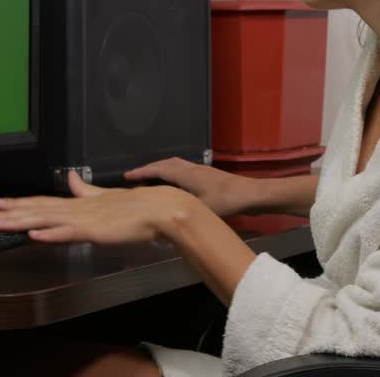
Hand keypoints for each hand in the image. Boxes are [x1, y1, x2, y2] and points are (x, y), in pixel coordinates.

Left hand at [0, 171, 190, 244]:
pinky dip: (49, 234)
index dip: (18, 203)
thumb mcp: (105, 196)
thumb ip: (85, 190)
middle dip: (10, 212)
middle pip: (37, 210)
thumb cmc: (138, 207)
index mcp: (79, 203)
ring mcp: (84, 219)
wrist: (161, 209)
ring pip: (45, 220)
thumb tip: (70, 178)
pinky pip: (68, 233)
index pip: (42, 203)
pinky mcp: (95, 231)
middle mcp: (77, 209)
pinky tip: (33, 235)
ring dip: (20, 221)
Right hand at [124, 157, 253, 217]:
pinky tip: (174, 184)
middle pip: (166, 163)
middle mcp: (192, 168)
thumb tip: (161, 216)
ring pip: (176, 164)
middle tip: (136, 176)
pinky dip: (172, 172)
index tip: (127, 176)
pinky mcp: (208, 175)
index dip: (142, 172)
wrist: (252, 194)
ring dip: (161, 168)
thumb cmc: (227, 201)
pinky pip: (183, 169)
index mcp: (187, 174)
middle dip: (149, 168)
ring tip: (151, 178)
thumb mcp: (201, 208)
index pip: (159, 169)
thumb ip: (181, 210)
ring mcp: (201, 169)